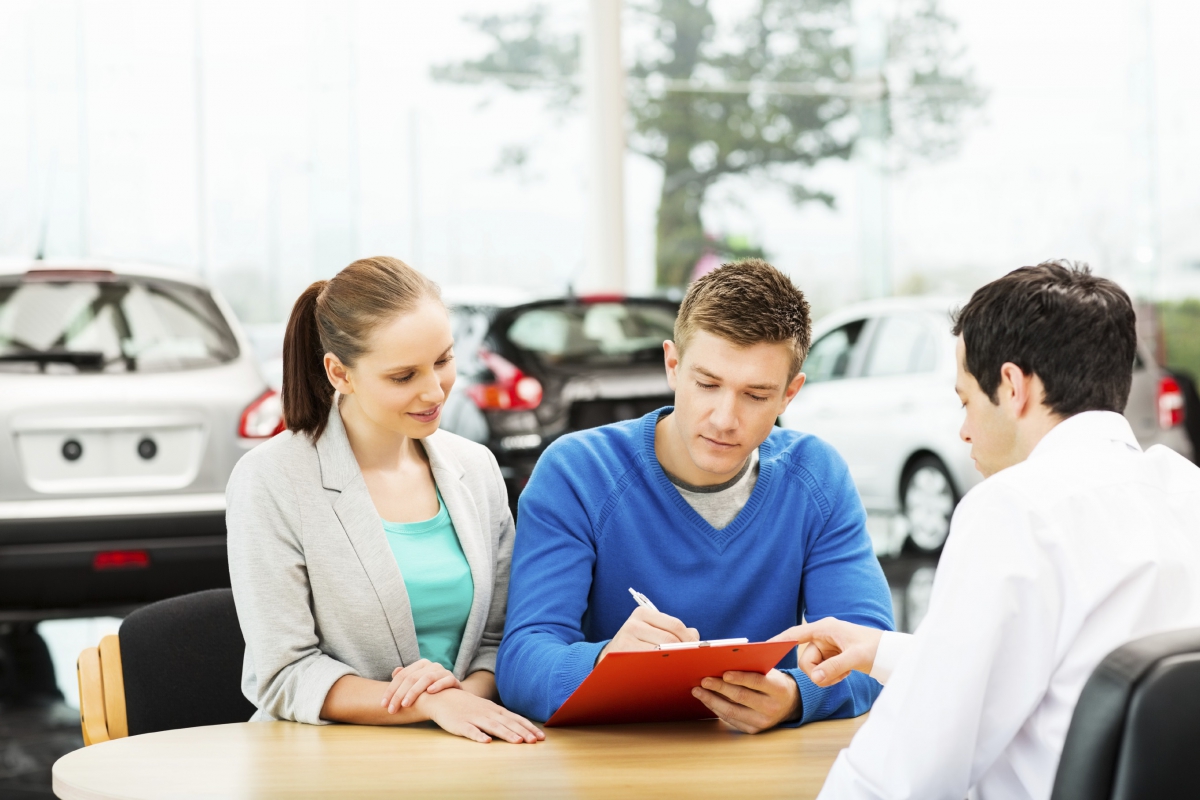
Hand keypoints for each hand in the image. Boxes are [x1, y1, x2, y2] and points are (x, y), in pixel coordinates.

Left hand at [381, 659, 460, 712]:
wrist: (454, 696)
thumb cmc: (431, 691)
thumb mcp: (417, 685)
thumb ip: (406, 678)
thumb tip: (395, 671)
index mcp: (421, 665)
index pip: (402, 675)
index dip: (391, 690)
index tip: (383, 705)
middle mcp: (432, 665)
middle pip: (412, 678)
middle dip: (399, 694)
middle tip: (392, 709)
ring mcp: (443, 671)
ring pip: (427, 678)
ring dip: (414, 691)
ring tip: (405, 704)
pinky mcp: (453, 680)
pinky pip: (446, 680)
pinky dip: (438, 685)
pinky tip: (430, 692)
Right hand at [417, 688, 544, 743]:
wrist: (442, 698)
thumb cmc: (467, 706)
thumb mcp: (487, 709)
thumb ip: (501, 718)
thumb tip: (520, 727)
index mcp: (495, 710)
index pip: (515, 719)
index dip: (529, 727)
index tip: (541, 737)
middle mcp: (487, 713)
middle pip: (508, 723)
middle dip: (523, 732)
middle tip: (535, 741)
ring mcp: (474, 718)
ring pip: (492, 726)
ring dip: (506, 734)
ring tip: (518, 741)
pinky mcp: (460, 724)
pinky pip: (470, 731)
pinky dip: (479, 736)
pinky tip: (486, 741)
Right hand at [597, 606, 699, 661]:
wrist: (608, 658)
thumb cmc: (637, 645)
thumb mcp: (652, 632)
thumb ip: (674, 631)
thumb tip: (695, 635)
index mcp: (643, 613)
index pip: (675, 625)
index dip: (689, 639)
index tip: (698, 651)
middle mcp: (633, 623)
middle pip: (669, 639)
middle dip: (684, 651)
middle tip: (693, 662)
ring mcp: (626, 639)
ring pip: (660, 652)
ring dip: (674, 661)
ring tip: (682, 667)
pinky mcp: (622, 655)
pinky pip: (649, 663)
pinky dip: (661, 668)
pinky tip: (666, 673)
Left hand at [691, 669, 799, 733]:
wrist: (789, 703)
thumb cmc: (773, 682)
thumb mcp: (770, 672)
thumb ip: (752, 668)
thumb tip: (724, 664)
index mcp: (778, 689)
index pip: (757, 682)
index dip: (740, 678)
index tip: (724, 673)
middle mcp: (771, 707)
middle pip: (741, 697)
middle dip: (719, 688)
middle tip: (704, 681)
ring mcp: (763, 722)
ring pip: (732, 711)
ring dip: (712, 700)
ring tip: (698, 691)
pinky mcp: (754, 730)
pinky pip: (731, 720)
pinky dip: (717, 709)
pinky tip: (707, 701)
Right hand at [770, 617, 882, 686]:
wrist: (889, 654)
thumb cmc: (875, 648)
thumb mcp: (855, 658)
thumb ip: (834, 668)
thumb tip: (816, 679)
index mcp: (825, 628)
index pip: (795, 634)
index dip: (779, 641)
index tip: (763, 647)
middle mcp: (822, 636)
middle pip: (805, 659)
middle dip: (818, 672)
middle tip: (835, 677)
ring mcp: (826, 647)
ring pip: (813, 668)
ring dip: (826, 676)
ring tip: (844, 673)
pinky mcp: (831, 657)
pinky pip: (821, 671)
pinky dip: (831, 676)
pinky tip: (846, 672)